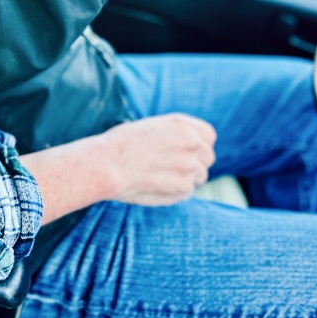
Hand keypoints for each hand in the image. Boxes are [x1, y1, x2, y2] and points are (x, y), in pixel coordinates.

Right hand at [101, 113, 216, 205]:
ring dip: (185, 178)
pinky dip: (175, 192)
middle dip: (196, 163)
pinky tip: (155, 186)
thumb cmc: (121, 144)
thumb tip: (185, 147)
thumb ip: (174, 135)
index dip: (200, 144)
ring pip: (199, 177)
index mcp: (182, 125)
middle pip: (208, 157)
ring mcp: (190, 167)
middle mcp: (191, 143)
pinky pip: (187, 192)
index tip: (190, 151)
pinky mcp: (184, 188)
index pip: (208, 136)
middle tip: (175, 167)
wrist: (108, 164)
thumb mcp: (152, 127)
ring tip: (160, 177)